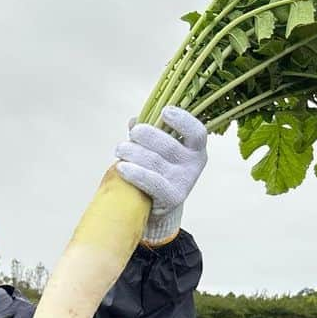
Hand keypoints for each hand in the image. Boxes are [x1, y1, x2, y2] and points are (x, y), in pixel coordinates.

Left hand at [115, 105, 207, 243]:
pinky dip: (134, 173)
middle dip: (145, 136)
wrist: (159, 207)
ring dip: (133, 152)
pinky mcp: (171, 197)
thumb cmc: (158, 172)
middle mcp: (193, 164)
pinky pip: (151, 181)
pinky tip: (121, 167)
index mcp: (195, 148)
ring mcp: (183, 182)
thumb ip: (149, 133)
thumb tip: (134, 120)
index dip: (182, 120)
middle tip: (132, 134)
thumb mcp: (158, 151)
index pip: (196, 132)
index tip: (165, 111)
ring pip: (155, 161)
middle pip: (168, 145)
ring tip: (120, 149)